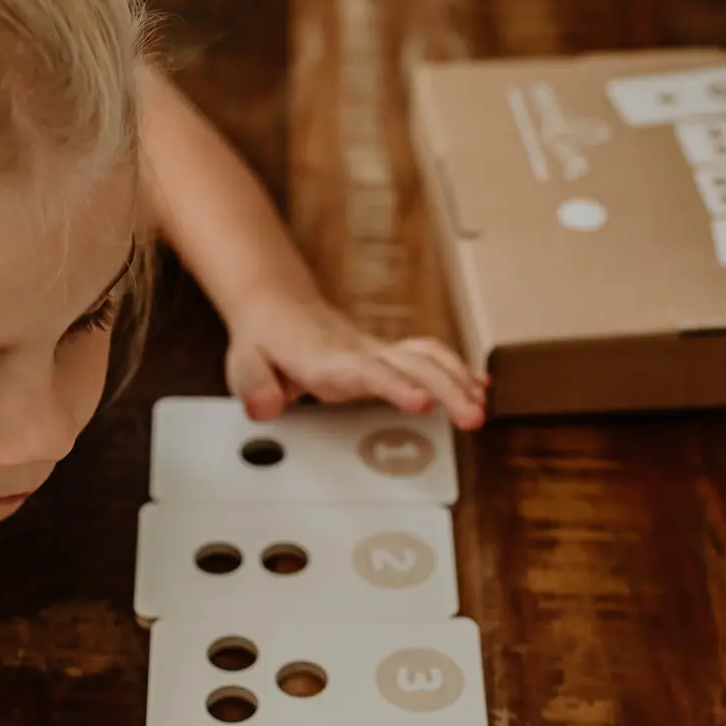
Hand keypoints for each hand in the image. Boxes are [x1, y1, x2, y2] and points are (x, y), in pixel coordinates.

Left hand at [225, 288, 487, 430]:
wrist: (276, 307)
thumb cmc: (263, 342)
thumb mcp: (244, 365)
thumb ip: (253, 387)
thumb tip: (265, 407)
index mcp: (326, 359)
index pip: (367, 372)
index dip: (395, 385)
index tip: (421, 401)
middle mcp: (360, 351)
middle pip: (412, 365)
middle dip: (447, 390)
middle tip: (472, 417)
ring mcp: (378, 351)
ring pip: (427, 358)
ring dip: (458, 382)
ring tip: (481, 410)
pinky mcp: (388, 355)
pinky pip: (429, 357)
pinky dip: (457, 371)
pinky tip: (479, 388)